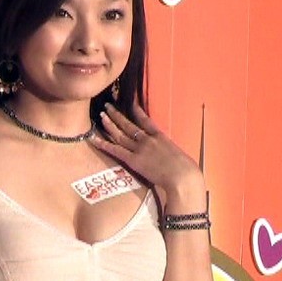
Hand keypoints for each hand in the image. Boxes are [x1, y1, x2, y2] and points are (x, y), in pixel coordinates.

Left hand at [88, 101, 205, 201]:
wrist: (183, 177)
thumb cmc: (186, 170)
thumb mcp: (179, 155)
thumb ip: (169, 152)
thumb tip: (168, 155)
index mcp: (161, 137)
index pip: (146, 120)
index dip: (137, 110)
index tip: (130, 103)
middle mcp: (148, 139)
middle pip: (129, 124)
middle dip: (117, 114)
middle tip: (108, 105)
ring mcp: (139, 149)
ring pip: (120, 134)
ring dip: (109, 124)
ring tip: (101, 115)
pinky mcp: (133, 160)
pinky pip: (115, 150)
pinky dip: (104, 144)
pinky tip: (95, 139)